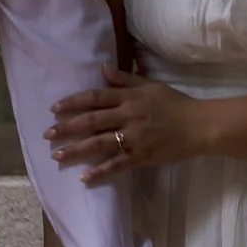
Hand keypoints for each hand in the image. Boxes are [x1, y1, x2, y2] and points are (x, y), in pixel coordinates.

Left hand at [49, 66, 205, 173]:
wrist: (199, 126)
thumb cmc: (175, 104)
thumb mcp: (150, 85)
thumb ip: (125, 79)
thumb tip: (102, 69)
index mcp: (129, 98)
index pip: (95, 98)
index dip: (73, 102)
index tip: (54, 108)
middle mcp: (128, 116)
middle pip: (92, 121)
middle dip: (67, 127)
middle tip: (47, 134)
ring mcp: (134, 137)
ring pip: (99, 144)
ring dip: (76, 150)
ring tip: (57, 155)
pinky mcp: (141, 155)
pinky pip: (117, 165)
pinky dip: (100, 172)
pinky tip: (84, 178)